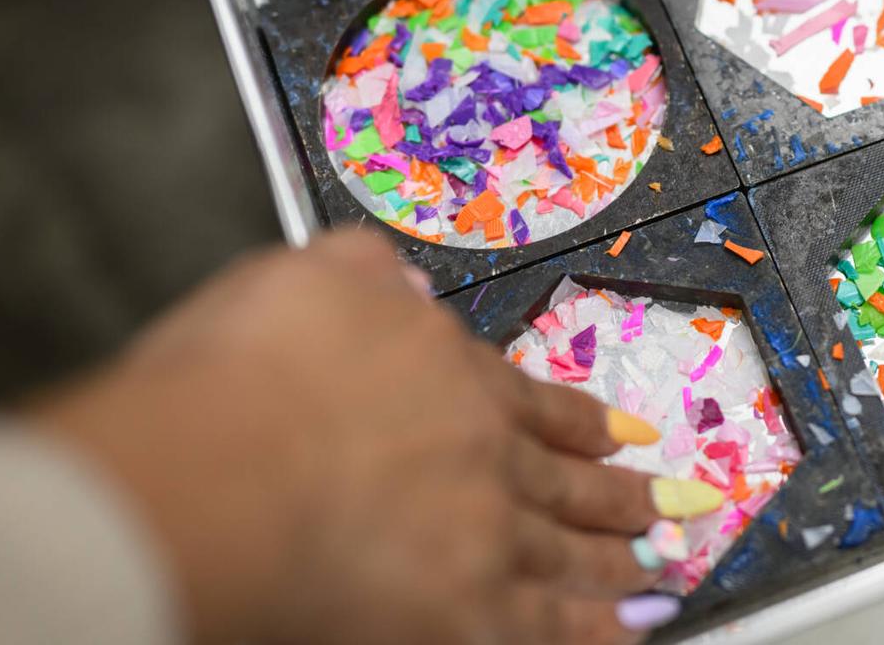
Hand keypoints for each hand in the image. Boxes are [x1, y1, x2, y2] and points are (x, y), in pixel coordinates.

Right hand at [29, 230, 711, 643]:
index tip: (629, 435)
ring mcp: (482, 537)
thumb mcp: (309, 276)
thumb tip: (401, 284)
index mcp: (455, 375)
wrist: (211, 471)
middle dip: (621, 496)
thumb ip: (365, 275)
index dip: (586, 422)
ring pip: (565, 554)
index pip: (535, 404)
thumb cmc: (240, 374)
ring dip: (614, 563)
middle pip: (566, 482)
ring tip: (654, 569)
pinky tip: (623, 634)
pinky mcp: (460, 613)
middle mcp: (485, 456)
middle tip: (671, 506)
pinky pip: (539, 629)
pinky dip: (584, 633)